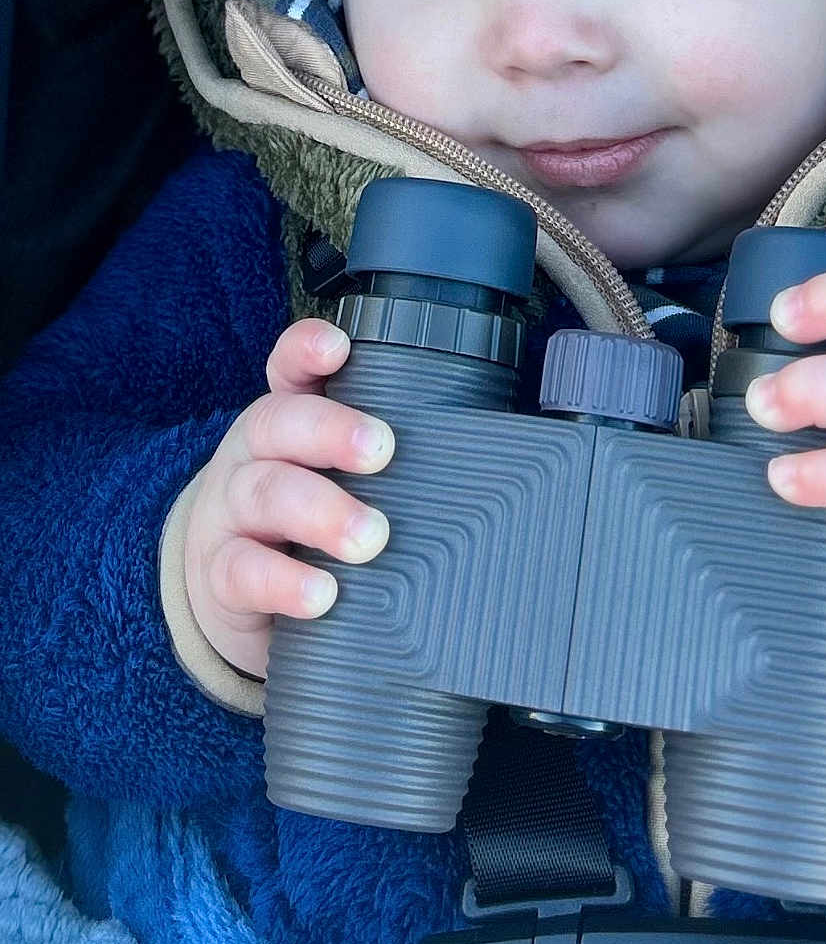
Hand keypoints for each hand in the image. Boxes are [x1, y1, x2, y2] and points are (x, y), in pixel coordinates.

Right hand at [184, 319, 394, 677]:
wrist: (227, 582)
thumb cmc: (305, 515)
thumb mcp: (337, 473)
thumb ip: (390, 458)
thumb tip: (486, 459)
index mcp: (289, 418)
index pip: (291, 369)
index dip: (307, 350)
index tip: (339, 348)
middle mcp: (254, 452)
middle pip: (279, 423)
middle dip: (331, 431)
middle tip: (381, 450)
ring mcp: (230, 511)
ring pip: (264, 494)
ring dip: (320, 512)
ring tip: (368, 538)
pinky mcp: (221, 572)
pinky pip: (244, 571)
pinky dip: (285, 582)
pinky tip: (321, 595)